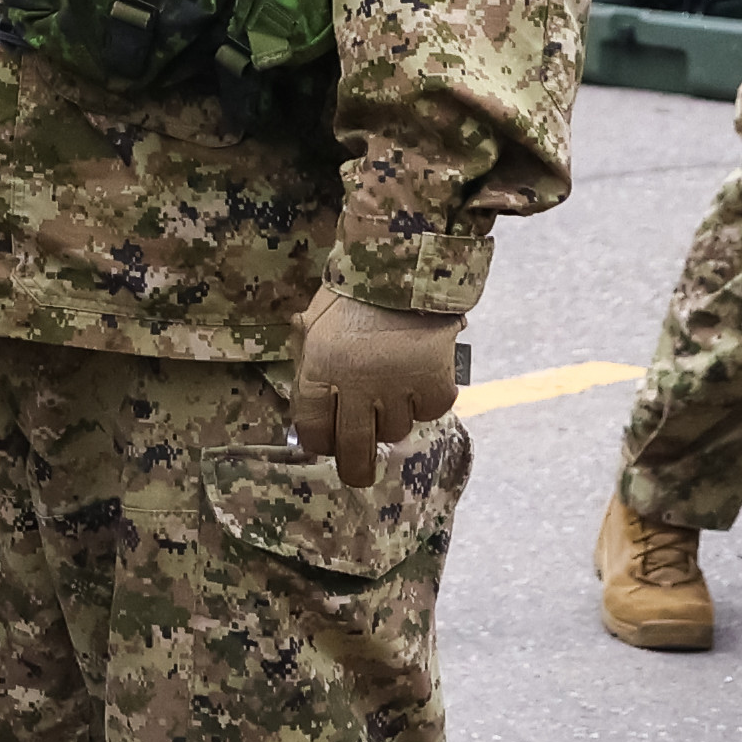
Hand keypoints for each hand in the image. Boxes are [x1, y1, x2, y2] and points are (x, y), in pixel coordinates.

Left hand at [293, 297, 469, 469]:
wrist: (403, 266)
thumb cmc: (352, 295)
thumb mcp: (316, 325)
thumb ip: (310, 366)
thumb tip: (308, 412)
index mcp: (320, 369)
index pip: (313, 430)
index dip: (321, 443)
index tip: (328, 445)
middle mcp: (356, 385)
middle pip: (354, 448)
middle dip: (355, 469)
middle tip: (360, 475)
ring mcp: (397, 386)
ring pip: (395, 430)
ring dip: (394, 417)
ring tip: (395, 388)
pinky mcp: (433, 381)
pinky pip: (431, 411)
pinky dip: (428, 401)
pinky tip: (422, 381)